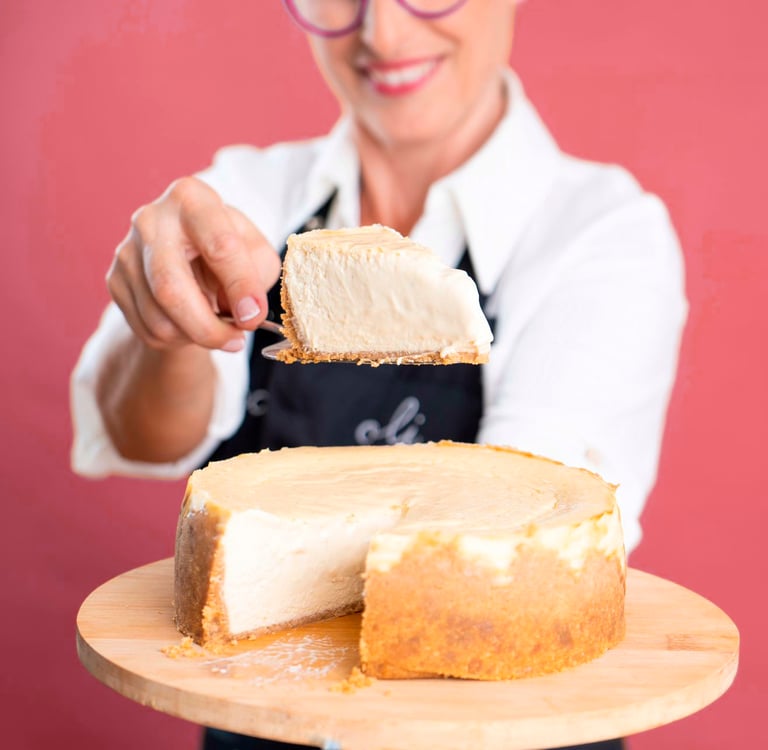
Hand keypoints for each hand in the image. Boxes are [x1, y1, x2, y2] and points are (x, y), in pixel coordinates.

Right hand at [107, 176, 281, 351]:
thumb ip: (258, 275)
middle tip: (236, 341)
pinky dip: (178, 339)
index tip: (254, 316)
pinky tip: (192, 324)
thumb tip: (246, 312)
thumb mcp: (255, 251)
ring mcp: (127, 251)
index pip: (219, 246)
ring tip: (217, 329)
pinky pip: (148, 329)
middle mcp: (151, 220)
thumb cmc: (227, 249)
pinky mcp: (115, 281)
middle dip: (208, 327)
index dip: (240, 286)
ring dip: (196, 336)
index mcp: (192, 199)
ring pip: (159, 318)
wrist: (186, 252)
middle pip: (170, 287)